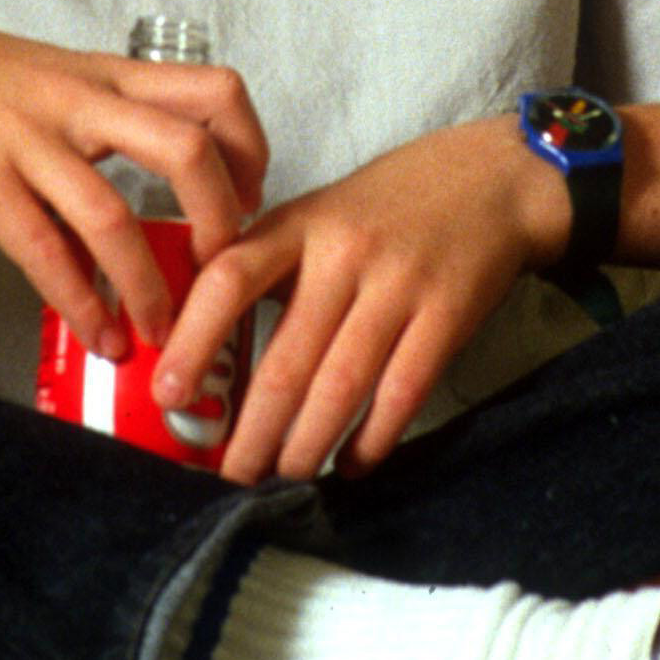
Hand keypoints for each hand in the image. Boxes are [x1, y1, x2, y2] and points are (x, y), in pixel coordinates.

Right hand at [0, 0, 267, 356]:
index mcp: (106, 75)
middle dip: (223, 223)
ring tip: (163, 332)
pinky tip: (96, 333)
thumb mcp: (48, 80)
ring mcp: (31, 138)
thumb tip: (137, 196)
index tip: (250, 200)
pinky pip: (43, 248)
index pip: (217, 92)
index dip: (251, 150)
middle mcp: (82, 101)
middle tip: (222, 272)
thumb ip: (98, 124)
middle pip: (190, 149)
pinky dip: (78, 301)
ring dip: (150, 287)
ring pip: (116, 213)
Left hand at [155, 113, 569, 484]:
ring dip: (307, 446)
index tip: (168, 394)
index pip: (229, 278)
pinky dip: (373, 439)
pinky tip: (353, 464)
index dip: (194, 339)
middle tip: (228, 478)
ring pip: (340, 385)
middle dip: (252, 432)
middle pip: (287, 359)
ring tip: (284, 480)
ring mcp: (398, 285)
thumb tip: (210, 350)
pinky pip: (401, 392)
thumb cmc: (389, 207)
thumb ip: (269, 268)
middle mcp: (343, 254)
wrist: (490, 180)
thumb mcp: (319, 216)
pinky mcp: (447, 315)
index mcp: (298, 225)